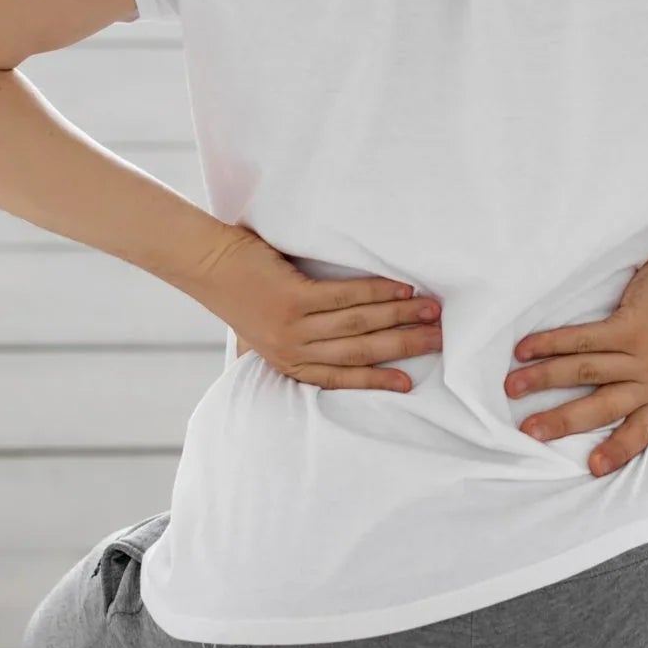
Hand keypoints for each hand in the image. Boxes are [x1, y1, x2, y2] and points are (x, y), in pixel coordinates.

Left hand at [183, 223, 440, 389]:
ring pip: (358, 324)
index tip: (409, 384)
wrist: (207, 264)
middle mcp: (292, 350)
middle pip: (360, 352)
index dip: (378, 380)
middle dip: (404, 345)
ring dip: (401, 316)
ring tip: (431, 311)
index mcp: (289, 363)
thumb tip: (337, 346)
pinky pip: (345, 297)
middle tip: (440, 340)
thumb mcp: (266, 332)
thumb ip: (299, 344)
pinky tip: (401, 289)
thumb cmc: (241, 293)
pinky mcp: (292, 299)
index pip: (342, 378)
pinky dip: (377, 293)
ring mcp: (292, 326)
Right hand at [505, 244, 647, 476]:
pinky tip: (525, 349)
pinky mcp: (631, 326)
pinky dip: (550, 344)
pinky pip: (582, 340)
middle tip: (528, 432)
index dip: (618, 451)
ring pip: (584, 372)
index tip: (593, 468)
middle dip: (561, 422)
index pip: (642, 431)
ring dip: (543, 380)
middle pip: (601, 409)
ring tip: (512, 387)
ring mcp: (642, 354)